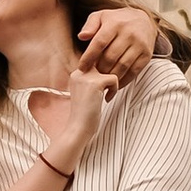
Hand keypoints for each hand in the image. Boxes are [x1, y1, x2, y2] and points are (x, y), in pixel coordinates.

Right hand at [30, 59, 116, 176]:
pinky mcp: (95, 83)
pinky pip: (114, 78)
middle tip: (106, 92)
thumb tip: (113, 68)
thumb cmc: (86, 114)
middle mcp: (79, 71)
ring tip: (106, 96)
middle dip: (109, 78)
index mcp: (76, 73)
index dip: (104, 74)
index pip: (96, 61)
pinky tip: (106, 100)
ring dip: (112, 83)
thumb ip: (95, 79)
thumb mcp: (88, 92)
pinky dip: (114, 90)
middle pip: (105, 63)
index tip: (102, 90)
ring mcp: (86, 76)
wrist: (78, 128)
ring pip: (110, 69)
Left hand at [77, 2, 165, 86]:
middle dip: (99, 69)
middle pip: (110, 57)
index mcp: (115, 23)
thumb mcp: (101, 16)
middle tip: (92, 74)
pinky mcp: (147, 55)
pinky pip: (134, 72)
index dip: (89, 57)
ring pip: (122, 66)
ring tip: (103, 79)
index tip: (82, 67)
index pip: (99, 42)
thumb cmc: (117, 20)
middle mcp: (129, 33)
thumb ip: (90, 25)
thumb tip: (82, 37)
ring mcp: (139, 45)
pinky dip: (123, 80)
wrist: (143, 20)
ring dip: (110, 76)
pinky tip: (115, 82)